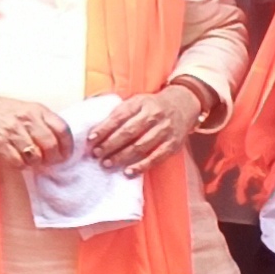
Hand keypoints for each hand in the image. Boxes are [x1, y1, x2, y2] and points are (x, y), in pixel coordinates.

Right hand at [0, 93, 70, 168]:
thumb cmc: (5, 111)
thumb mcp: (28, 109)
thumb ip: (43, 123)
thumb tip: (60, 145)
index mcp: (37, 110)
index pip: (62, 129)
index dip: (67, 146)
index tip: (65, 154)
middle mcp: (26, 119)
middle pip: (50, 145)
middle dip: (53, 159)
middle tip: (50, 162)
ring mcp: (12, 131)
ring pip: (35, 156)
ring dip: (36, 162)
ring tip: (32, 160)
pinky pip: (18, 162)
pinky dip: (21, 165)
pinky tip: (19, 160)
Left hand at [83, 86, 198, 172]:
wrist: (183, 104)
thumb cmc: (152, 106)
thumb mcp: (136, 101)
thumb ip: (119, 112)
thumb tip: (97, 130)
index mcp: (141, 103)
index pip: (119, 116)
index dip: (104, 128)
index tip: (91, 139)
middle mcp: (154, 115)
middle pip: (128, 132)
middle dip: (110, 144)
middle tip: (96, 154)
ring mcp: (164, 130)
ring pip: (140, 146)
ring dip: (122, 156)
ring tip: (107, 163)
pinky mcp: (172, 144)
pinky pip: (155, 157)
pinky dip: (141, 166)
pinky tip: (128, 172)